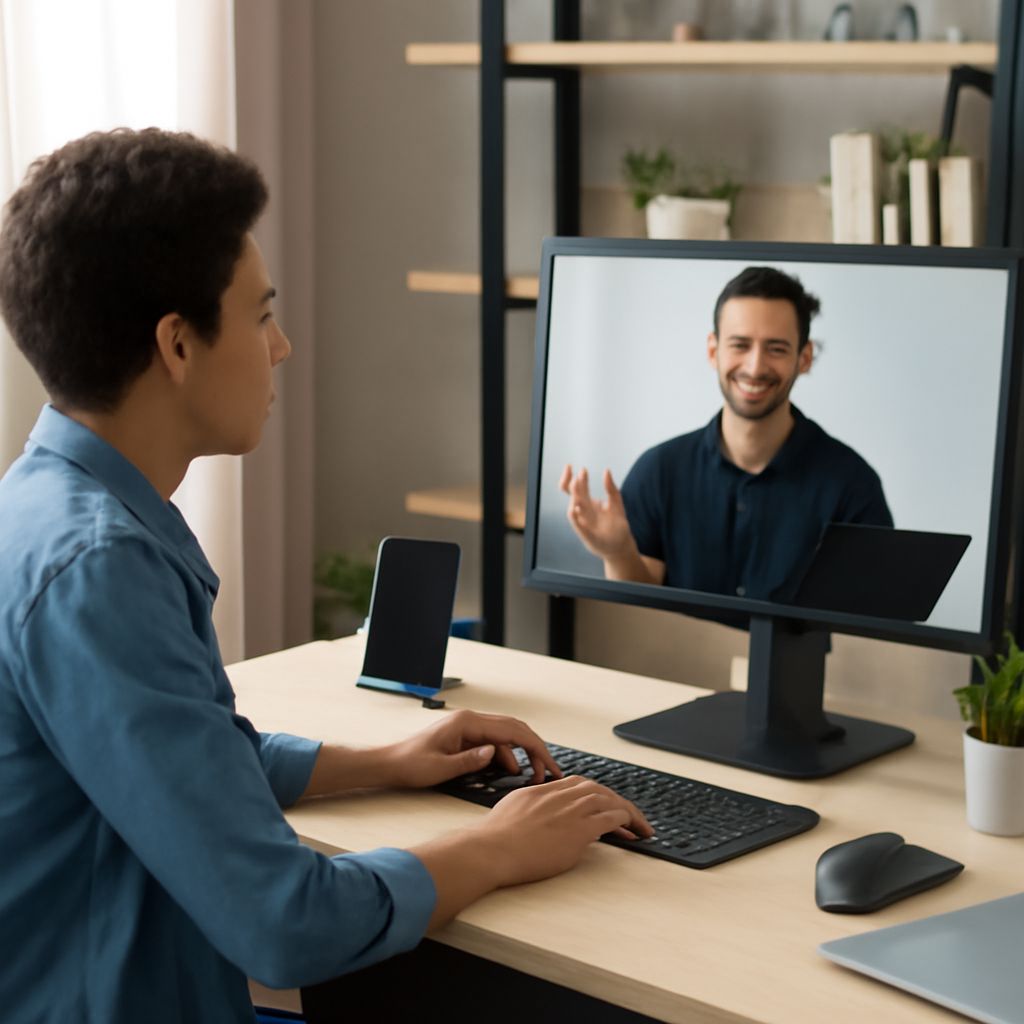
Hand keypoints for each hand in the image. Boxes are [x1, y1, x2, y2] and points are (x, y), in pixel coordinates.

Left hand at [380, 708, 563, 789]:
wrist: (391, 763)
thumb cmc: (411, 765)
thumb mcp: (440, 768)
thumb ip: (469, 761)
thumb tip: (496, 754)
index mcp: (467, 723)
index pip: (511, 731)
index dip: (534, 748)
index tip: (549, 764)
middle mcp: (471, 720)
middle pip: (514, 729)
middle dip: (535, 749)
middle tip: (549, 771)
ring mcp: (469, 727)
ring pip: (506, 735)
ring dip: (521, 754)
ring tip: (533, 775)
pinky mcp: (467, 736)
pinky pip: (495, 742)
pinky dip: (507, 755)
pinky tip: (511, 771)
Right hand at [473, 775, 653, 885]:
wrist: (492, 848)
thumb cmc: (494, 838)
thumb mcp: (513, 811)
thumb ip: (531, 809)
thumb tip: (539, 818)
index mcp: (543, 790)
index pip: (577, 785)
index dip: (594, 795)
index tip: (603, 806)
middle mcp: (559, 795)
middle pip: (596, 789)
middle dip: (615, 801)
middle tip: (629, 816)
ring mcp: (570, 810)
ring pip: (608, 800)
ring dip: (628, 812)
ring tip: (641, 826)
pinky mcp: (579, 829)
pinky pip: (611, 818)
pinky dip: (626, 821)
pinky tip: (634, 831)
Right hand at [559, 464, 634, 560]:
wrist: (621, 546)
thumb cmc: (616, 525)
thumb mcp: (616, 504)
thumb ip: (611, 489)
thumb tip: (606, 470)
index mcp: (587, 503)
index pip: (572, 489)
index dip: (568, 477)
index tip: (569, 466)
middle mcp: (583, 512)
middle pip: (574, 496)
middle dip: (575, 484)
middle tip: (581, 474)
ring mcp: (584, 524)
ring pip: (574, 508)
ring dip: (574, 496)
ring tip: (576, 483)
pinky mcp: (588, 536)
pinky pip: (579, 526)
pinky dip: (575, 518)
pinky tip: (574, 509)